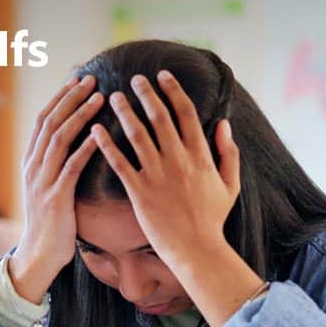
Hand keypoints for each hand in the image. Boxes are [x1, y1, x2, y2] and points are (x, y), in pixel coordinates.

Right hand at [10, 75, 103, 303]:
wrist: (38, 255)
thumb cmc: (51, 222)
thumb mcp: (49, 186)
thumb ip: (58, 164)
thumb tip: (76, 140)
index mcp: (31, 161)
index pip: (44, 119)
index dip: (61, 96)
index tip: (79, 78)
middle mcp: (32, 167)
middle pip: (50, 122)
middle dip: (71, 97)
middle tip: (91, 78)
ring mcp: (42, 182)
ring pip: (59, 139)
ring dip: (80, 115)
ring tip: (100, 97)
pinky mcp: (55, 198)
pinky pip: (70, 167)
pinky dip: (85, 149)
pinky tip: (101, 135)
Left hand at [91, 70, 238, 265]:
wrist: (196, 250)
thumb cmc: (213, 220)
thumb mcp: (230, 184)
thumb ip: (229, 153)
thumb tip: (224, 125)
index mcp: (201, 156)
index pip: (186, 113)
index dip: (173, 91)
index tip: (163, 76)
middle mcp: (178, 160)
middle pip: (160, 118)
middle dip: (146, 94)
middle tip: (134, 78)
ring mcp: (158, 175)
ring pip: (137, 135)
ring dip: (124, 112)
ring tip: (113, 96)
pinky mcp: (140, 192)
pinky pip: (120, 163)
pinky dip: (106, 144)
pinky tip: (95, 130)